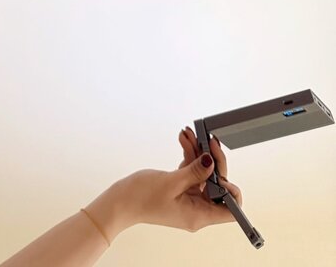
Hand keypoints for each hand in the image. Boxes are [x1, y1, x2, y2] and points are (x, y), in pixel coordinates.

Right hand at [91, 128, 242, 237]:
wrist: (120, 201)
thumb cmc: (141, 198)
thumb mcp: (171, 182)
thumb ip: (194, 171)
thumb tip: (212, 161)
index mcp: (199, 215)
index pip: (230, 209)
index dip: (231, 189)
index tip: (220, 166)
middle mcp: (197, 209)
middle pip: (217, 185)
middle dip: (213, 161)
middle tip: (209, 141)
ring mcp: (189, 199)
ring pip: (203, 174)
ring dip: (198, 152)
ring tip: (190, 134)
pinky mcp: (180, 189)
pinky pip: (191, 171)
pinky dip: (188, 155)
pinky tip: (184, 140)